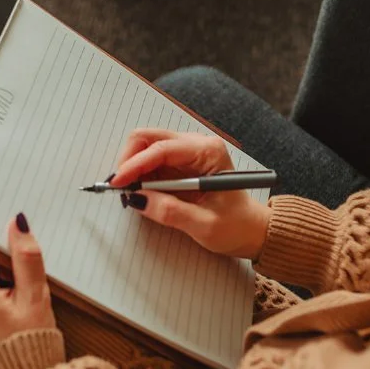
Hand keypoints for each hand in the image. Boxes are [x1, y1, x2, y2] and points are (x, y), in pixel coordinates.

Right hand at [111, 129, 269, 259]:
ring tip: (130, 192)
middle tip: (121, 187)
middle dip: (130, 160)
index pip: (161, 149)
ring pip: (147, 147)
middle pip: (150, 138)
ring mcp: (188, 153)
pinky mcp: (181, 164)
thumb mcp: (204, 225)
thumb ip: (171, 212)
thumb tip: (138, 199)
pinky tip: (141, 192)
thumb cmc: (235, 226)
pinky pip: (152, 161)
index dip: (135, 164)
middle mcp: (197, 145)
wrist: (252, 231)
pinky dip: (140, 173)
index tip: (117, 183)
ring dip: (133, 167)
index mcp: (207, 152)